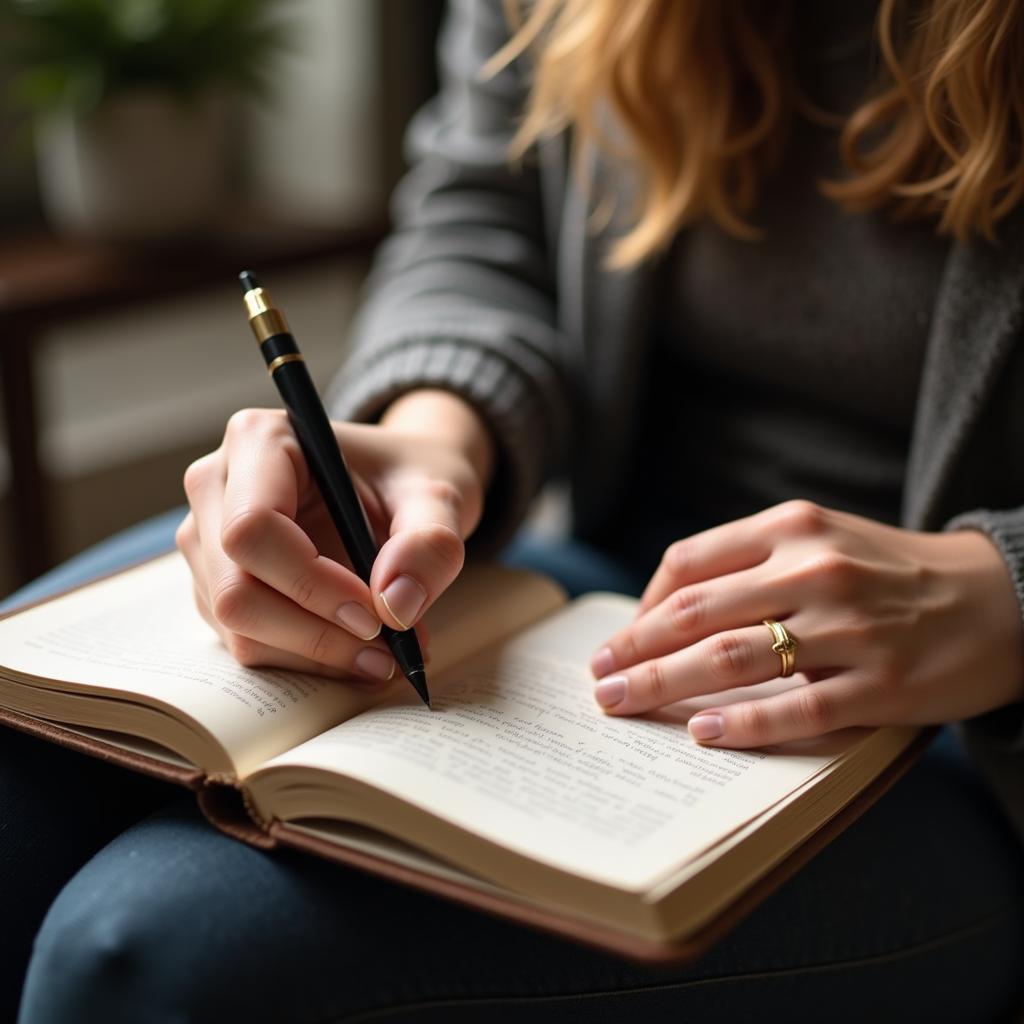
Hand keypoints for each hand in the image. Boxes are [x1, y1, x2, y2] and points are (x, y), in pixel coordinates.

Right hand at [176, 390, 492, 681]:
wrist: (399, 483)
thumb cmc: (410, 477)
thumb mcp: (441, 495)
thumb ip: (430, 543)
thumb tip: (397, 607)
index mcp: (260, 440)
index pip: (254, 527)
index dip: (310, 583)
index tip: (376, 616)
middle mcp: (218, 486)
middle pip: (236, 588)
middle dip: (315, 634)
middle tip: (388, 652)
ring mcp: (209, 540)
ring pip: (237, 626)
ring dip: (314, 655)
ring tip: (384, 654)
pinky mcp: (217, 584)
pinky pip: (247, 642)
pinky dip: (306, 659)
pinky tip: (357, 651)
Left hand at [589, 500, 1023, 746]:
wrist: (1000, 595)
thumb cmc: (891, 570)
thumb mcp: (822, 538)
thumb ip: (751, 561)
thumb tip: (668, 609)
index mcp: (793, 528)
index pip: (689, 563)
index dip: (643, 605)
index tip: (621, 640)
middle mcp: (814, 570)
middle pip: (696, 613)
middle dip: (635, 649)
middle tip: (597, 679)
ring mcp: (849, 627)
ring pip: (733, 658)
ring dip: (664, 684)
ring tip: (621, 704)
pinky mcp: (883, 683)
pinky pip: (797, 707)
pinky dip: (743, 722)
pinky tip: (702, 732)